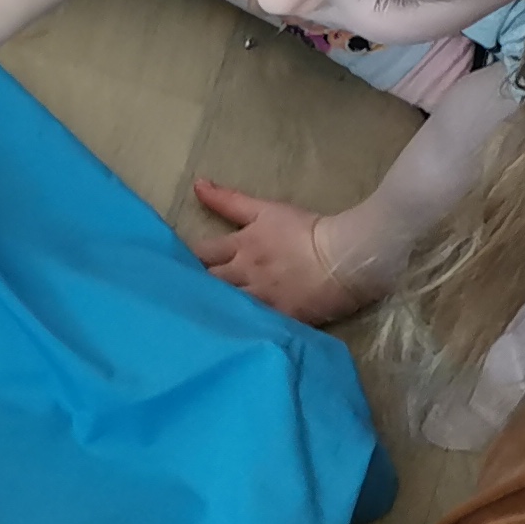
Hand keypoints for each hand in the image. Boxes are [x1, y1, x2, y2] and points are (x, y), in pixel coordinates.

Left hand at [187, 180, 374, 324]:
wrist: (349, 256)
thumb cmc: (308, 230)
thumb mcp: (266, 210)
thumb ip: (229, 200)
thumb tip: (196, 184)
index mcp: (241, 246)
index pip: (199, 254)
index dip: (186, 260)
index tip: (175, 266)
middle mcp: (244, 274)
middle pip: (206, 284)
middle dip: (192, 287)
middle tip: (181, 295)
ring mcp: (259, 300)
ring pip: (223, 307)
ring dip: (210, 310)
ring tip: (197, 318)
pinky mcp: (277, 320)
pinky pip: (250, 329)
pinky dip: (236, 331)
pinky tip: (222, 339)